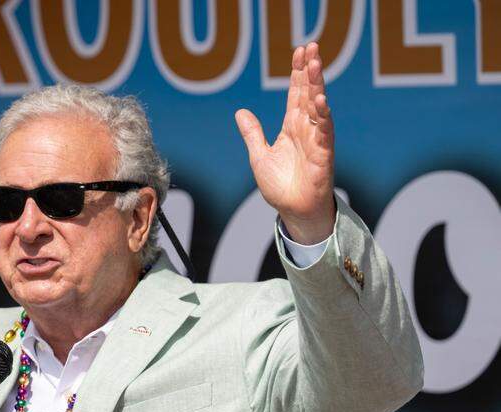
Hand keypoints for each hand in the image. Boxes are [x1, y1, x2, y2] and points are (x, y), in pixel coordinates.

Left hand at [235, 43, 335, 243]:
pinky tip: (320, 101)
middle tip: (312, 46)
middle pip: (309, 93)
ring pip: (318, 107)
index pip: (296, 94)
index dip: (297, 74)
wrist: (293, 211)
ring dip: (317, 86)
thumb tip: (240, 112)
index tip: (299, 52)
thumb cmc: (280, 186)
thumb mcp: (259, 156)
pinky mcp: (323, 154)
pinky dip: (322, 116)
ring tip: (315, 64)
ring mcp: (316, 140)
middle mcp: (306, 129)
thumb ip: (252, 134)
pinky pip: (323, 132)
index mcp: (292, 127)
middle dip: (310, 70)